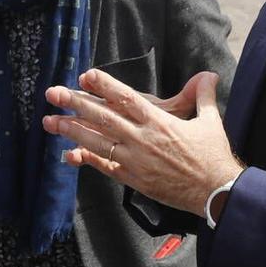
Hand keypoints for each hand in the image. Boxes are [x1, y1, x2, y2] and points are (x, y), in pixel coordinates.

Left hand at [44, 69, 240, 216]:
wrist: (214, 191)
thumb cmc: (213, 155)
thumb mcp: (210, 121)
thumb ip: (202, 96)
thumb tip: (210, 75)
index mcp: (159, 122)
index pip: (126, 98)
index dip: (104, 85)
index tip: (85, 75)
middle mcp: (142, 139)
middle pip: (102, 117)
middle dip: (75, 103)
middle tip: (52, 93)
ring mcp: (135, 160)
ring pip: (97, 142)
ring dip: (72, 131)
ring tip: (50, 121)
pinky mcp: (134, 179)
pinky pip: (105, 167)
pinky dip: (86, 160)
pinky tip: (69, 155)